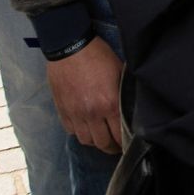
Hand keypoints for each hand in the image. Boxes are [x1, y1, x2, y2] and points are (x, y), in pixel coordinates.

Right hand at [46, 35, 123, 153]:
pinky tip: (85, 126)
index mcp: (109, 104)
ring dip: (95, 141)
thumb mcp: (119, 71)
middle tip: (116, 145)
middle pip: (102, 143)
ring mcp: (75, 113)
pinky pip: (71, 130)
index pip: (119, 135)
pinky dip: (79, 131)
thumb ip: (123, 94)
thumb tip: (130, 108)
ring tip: (101, 137)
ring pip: (86, 140)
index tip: (128, 144)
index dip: (125, 142)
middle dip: (111, 147)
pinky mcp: (62, 110)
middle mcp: (92, 113)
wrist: (70, 47)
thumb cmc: (98, 55)